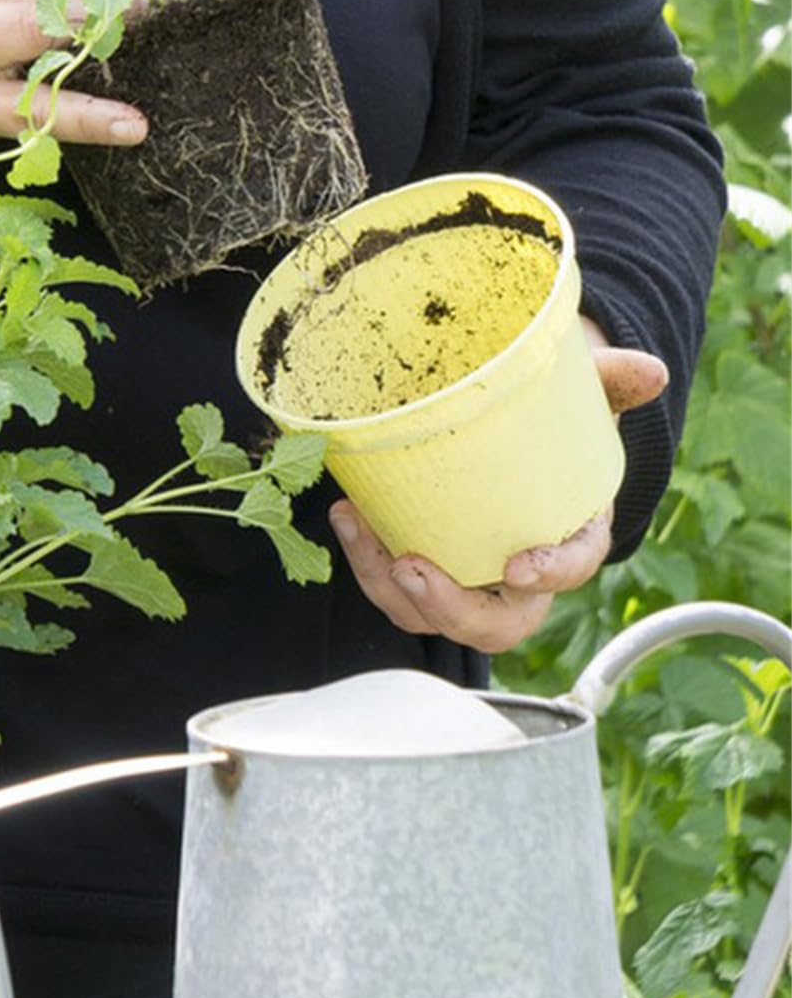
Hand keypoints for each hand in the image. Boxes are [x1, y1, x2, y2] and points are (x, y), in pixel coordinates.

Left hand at [328, 319, 669, 653]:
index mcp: (570, 537)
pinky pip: (394, 589)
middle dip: (451, 610)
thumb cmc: (548, 426)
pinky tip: (347, 513)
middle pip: (497, 625)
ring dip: (389, 586)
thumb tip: (650, 372)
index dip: (551, 574)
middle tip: (411, 568)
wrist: (508, 436)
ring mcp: (469, 581)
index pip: (573, 569)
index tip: (518, 565)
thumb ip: (610, 383)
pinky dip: (366, 560)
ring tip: (360, 528)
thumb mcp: (580, 397)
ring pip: (431, 614)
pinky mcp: (426, 572)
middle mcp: (521, 575)